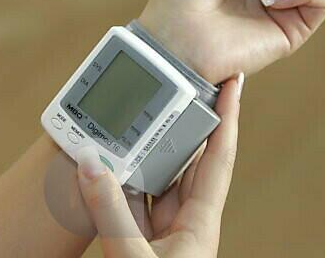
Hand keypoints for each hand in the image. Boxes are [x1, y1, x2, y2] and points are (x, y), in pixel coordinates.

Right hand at [75, 77, 241, 257]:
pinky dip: (119, 186)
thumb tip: (91, 166)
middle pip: (188, 162)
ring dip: (143, 156)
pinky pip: (133, 203)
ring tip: (131, 123)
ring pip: (156, 182)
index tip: (233, 84)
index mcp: (200, 224)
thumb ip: (110, 212)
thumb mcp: (133, 256)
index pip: (220, 157)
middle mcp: (187, 223)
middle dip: (181, 126)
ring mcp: (165, 234)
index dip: (228, 118)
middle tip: (174, 91)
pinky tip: (106, 169)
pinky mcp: (143, 243)